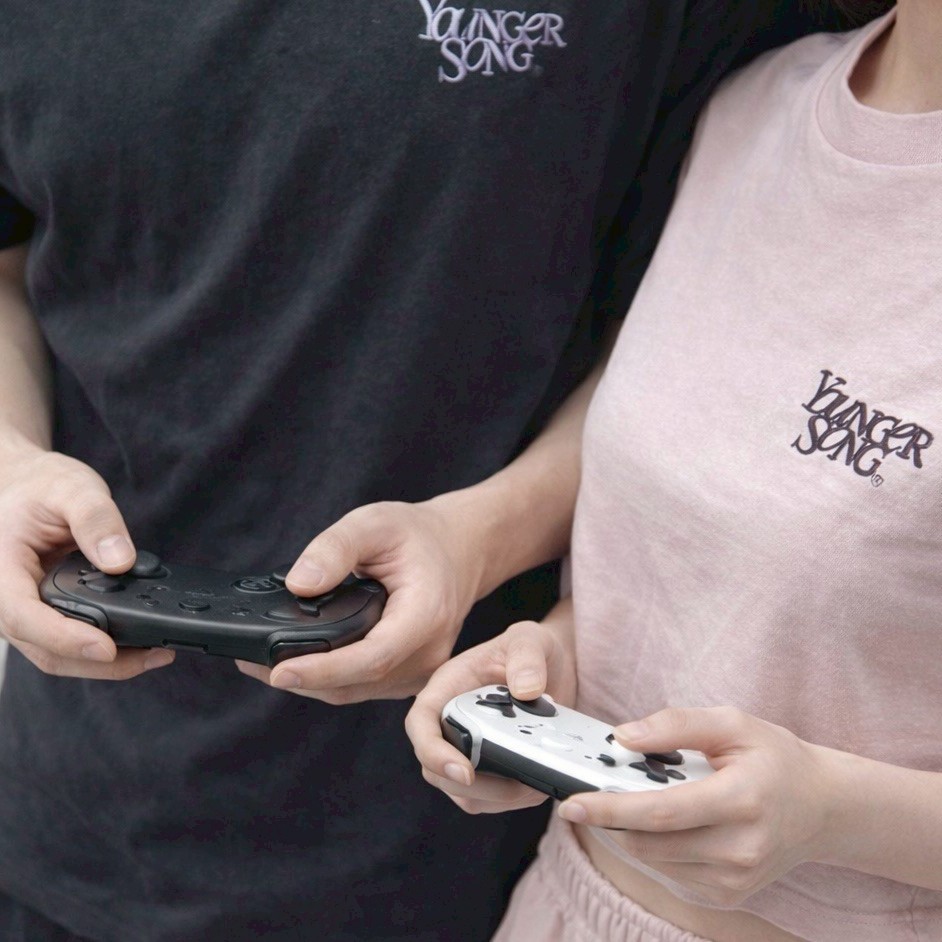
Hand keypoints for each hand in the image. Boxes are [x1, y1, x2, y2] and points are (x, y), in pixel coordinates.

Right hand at [0, 448, 174, 677]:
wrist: (25, 484)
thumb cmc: (39, 485)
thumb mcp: (70, 488)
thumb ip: (96, 519)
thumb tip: (120, 560)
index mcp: (0, 571)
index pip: (24, 617)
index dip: (66, 638)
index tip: (106, 647)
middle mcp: (8, 599)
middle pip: (46, 650)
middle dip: (101, 663)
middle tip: (156, 655)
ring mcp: (26, 611)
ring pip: (59, 655)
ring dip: (107, 663)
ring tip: (156, 653)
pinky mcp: (46, 613)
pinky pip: (70, 641)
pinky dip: (104, 648)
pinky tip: (139, 641)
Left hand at [235, 497, 492, 702]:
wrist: (459, 549)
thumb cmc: (420, 536)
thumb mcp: (375, 522)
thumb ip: (336, 548)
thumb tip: (299, 584)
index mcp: (426, 616)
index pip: (371, 657)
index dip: (323, 670)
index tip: (279, 670)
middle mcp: (427, 653)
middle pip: (356, 683)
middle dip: (301, 679)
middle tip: (248, 660)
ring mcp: (421, 671)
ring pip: (355, 692)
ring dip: (309, 684)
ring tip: (261, 662)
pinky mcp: (408, 675)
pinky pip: (362, 687)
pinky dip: (327, 679)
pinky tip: (298, 661)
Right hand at [405, 608, 575, 814]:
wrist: (552, 665)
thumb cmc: (531, 648)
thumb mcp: (529, 639)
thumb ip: (527, 656)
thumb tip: (526, 691)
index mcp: (447, 688)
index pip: (421, 724)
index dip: (432, 752)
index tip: (465, 772)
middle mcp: (449, 721)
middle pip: (435, 769)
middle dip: (473, 786)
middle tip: (518, 784)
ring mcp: (466, 748)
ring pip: (462, 792)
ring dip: (497, 798)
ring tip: (534, 784)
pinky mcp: (488, 768)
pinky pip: (488, 799)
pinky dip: (511, 801)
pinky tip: (537, 786)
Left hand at [557, 706, 834, 906]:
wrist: (823, 808)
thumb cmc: (774, 758)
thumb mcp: (731, 722)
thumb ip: (674, 724)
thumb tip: (622, 737)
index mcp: (742, 800)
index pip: (661, 812)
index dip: (610, 808)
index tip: (572, 802)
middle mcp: (740, 848)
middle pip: (649, 841)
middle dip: (610, 817)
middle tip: (589, 790)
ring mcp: (735, 880)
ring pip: (652, 859)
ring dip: (629, 830)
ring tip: (638, 796)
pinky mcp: (727, 895)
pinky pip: (668, 871)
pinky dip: (654, 845)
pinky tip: (668, 821)